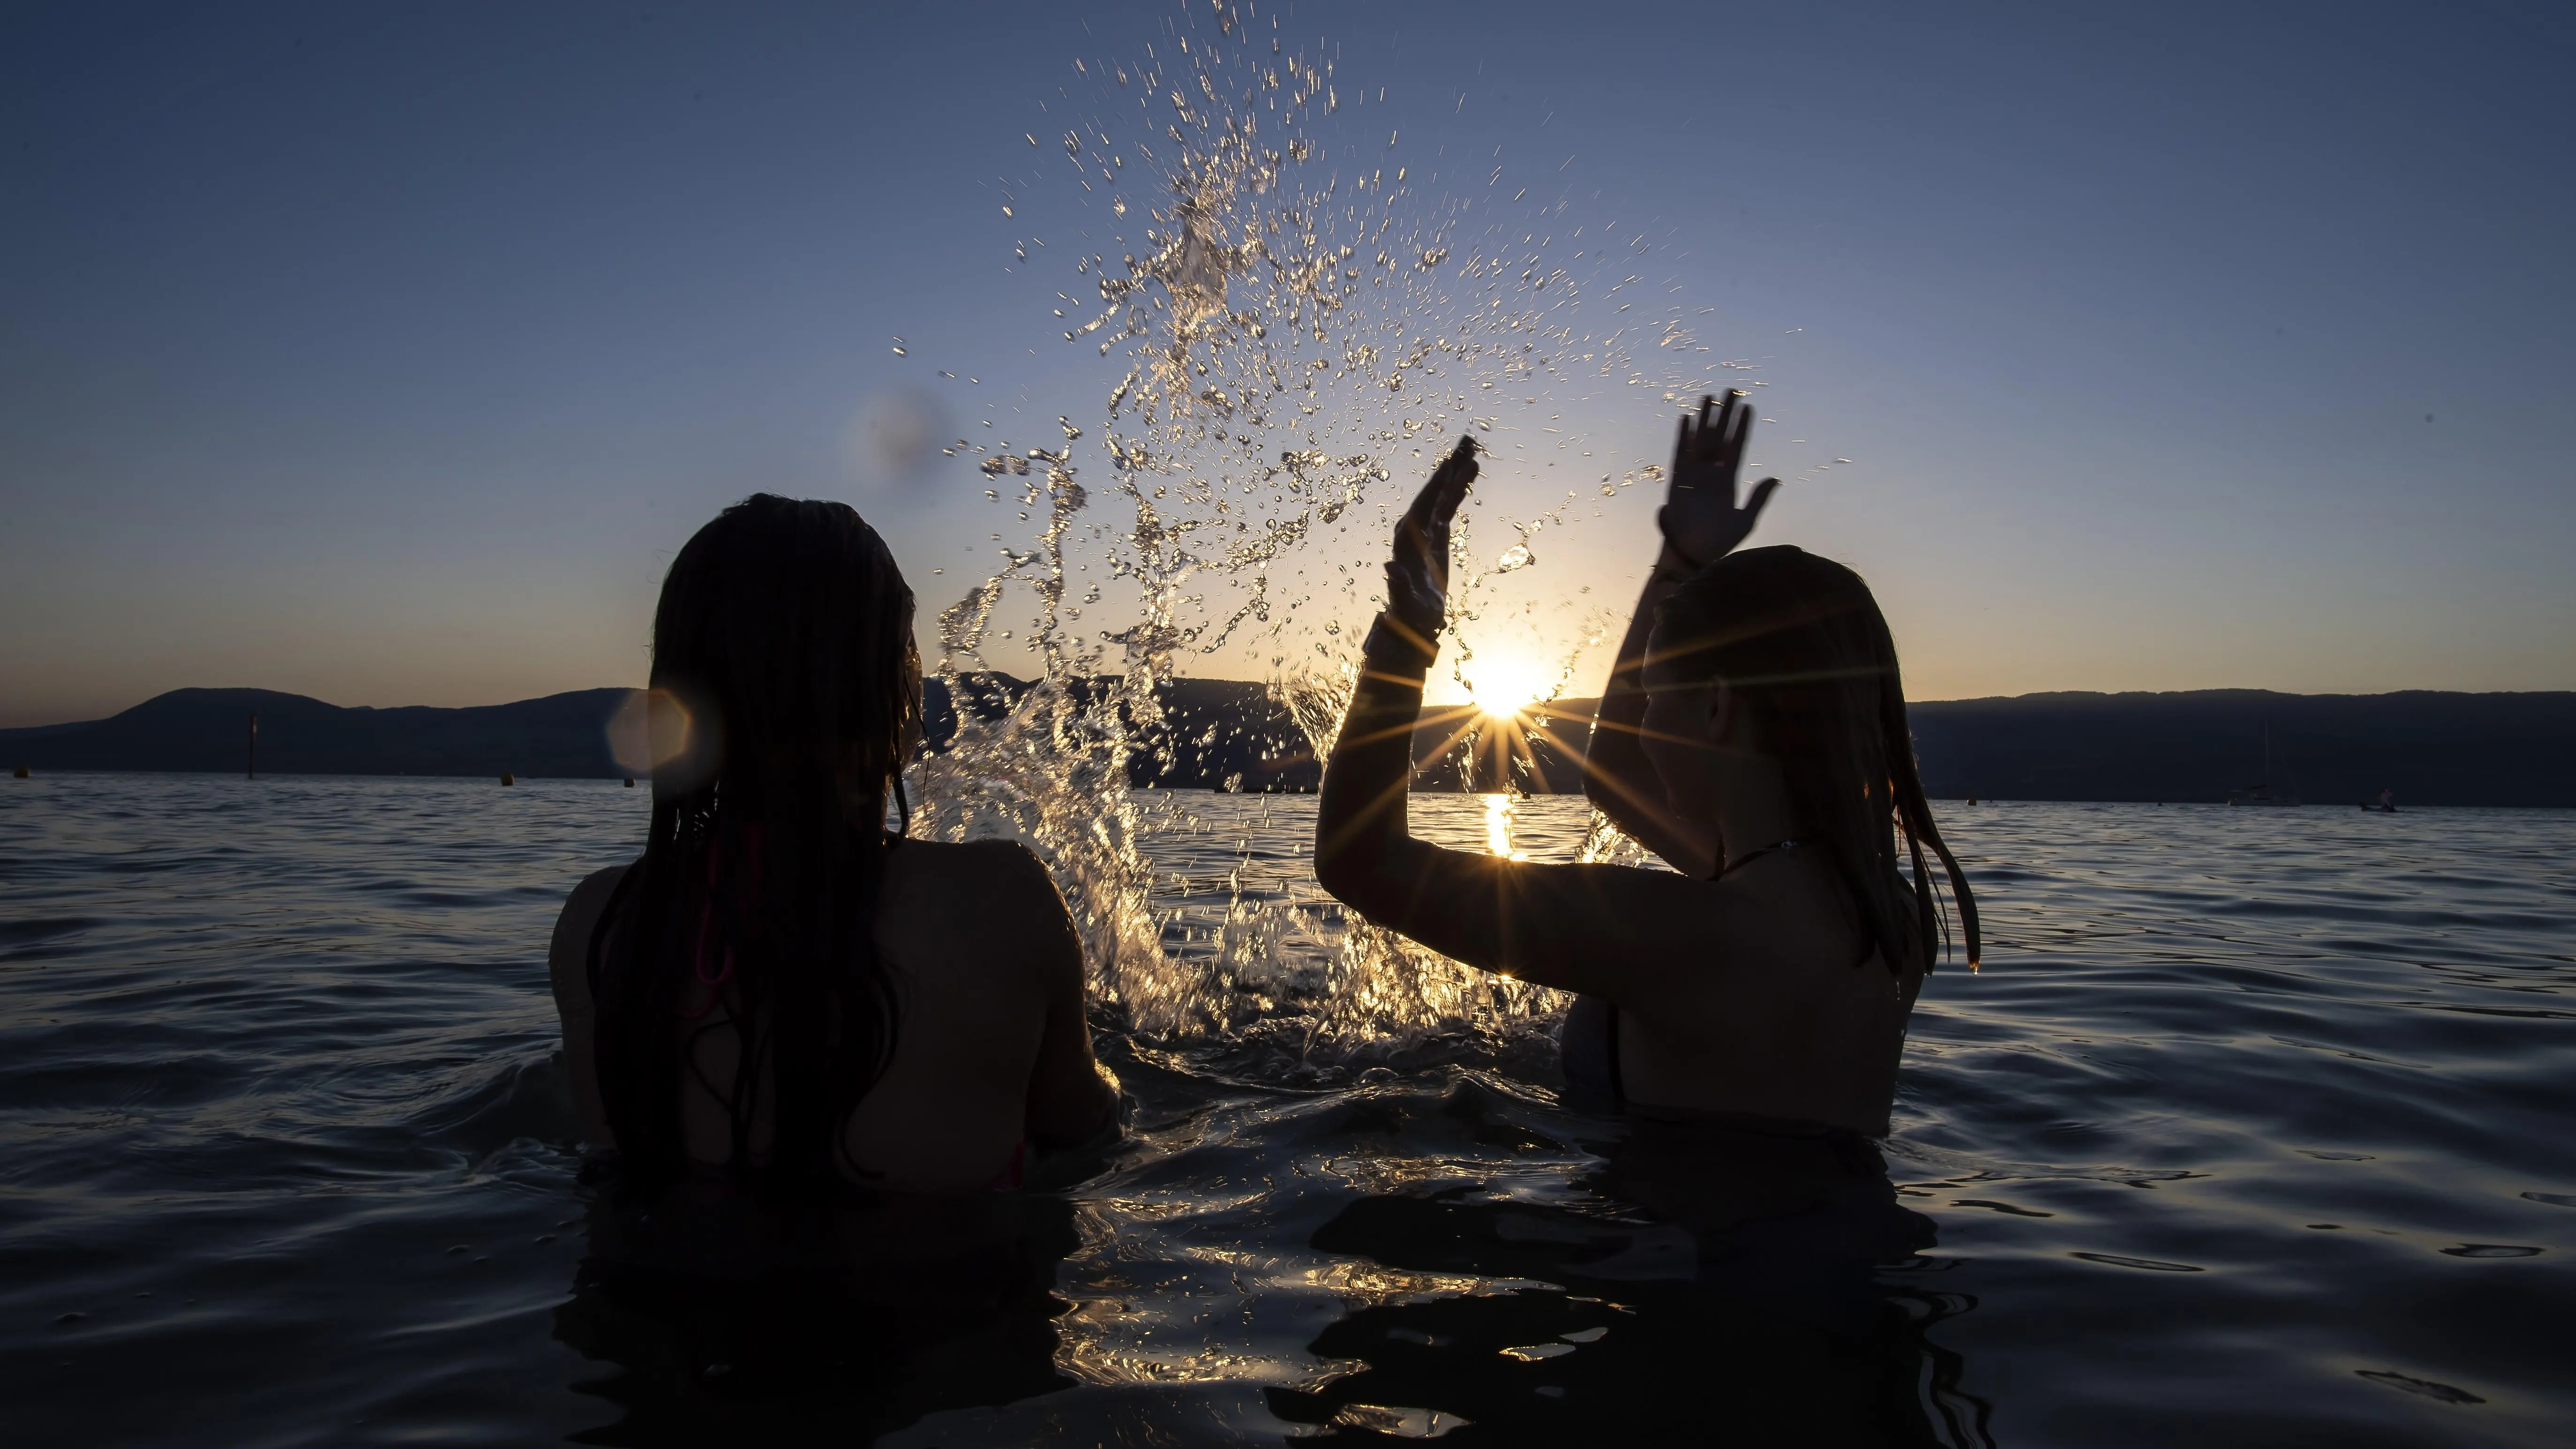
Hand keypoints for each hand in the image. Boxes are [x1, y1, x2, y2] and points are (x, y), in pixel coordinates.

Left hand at [1384, 434, 1478, 635]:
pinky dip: (1459, 490)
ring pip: (1443, 496)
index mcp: (1407, 538)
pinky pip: (1449, 506)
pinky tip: (1469, 474)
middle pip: (1435, 492)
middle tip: (1466, 443)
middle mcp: (1415, 528)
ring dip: (1457, 475)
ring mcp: (1427, 530)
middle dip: (1450, 468)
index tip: (1451, 462)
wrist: (1414, 619)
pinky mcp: (1438, 535)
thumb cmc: (1408, 611)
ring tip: (1473, 452)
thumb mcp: (1404, 599)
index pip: (1424, 503)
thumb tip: (1389, 567)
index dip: (1438, 483)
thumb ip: (1398, 584)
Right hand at [1659, 391, 1779, 568]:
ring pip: (1700, 441)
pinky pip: (1680, 455)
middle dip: (1725, 414)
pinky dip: (1683, 438)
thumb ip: (1759, 498)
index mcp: (1728, 482)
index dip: (1742, 427)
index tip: (1749, 407)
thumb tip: (1775, 478)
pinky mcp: (1677, 482)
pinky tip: (1687, 419)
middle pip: (1719, 437)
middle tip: (1731, 390)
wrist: (1692, 556)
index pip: (1737, 448)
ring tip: (1710, 397)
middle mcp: (1711, 475)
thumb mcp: (1746, 521)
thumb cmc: (1719, 543)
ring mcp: (1693, 477)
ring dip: (1705, 419)